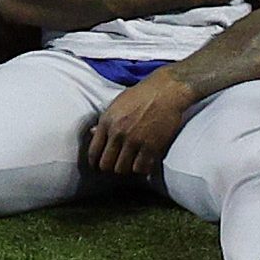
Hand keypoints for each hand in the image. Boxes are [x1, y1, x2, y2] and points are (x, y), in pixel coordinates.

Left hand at [80, 68, 202, 179]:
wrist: (167, 90)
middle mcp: (118, 133)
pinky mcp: (151, 147)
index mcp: (107, 121)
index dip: (95, 162)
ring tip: (131, 163)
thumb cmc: (143, 94)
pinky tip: (144, 162)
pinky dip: (142, 168)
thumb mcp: (118, 103)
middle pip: (106, 164)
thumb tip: (92, 133)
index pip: (93, 151)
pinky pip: (141, 168)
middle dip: (110, 167)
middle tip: (116, 164)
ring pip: (123, 169)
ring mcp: (134, 141)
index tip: (98, 165)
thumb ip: (105, 120)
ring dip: (126, 168)